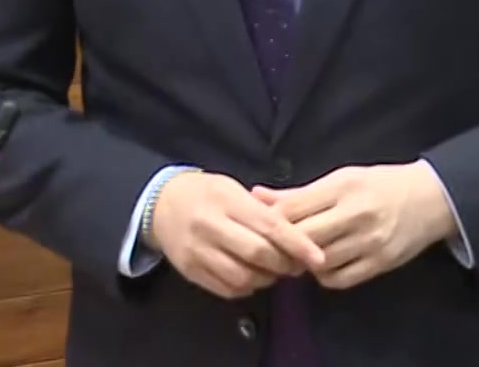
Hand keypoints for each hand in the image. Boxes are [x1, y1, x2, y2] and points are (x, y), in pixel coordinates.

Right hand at [147, 170, 326, 299]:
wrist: (160, 204)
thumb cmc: (206, 193)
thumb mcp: (233, 189)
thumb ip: (263, 210)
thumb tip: (298, 235)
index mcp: (227, 201)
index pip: (269, 226)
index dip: (297, 244)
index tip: (317, 257)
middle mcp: (211, 226)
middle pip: (257, 254)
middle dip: (284, 264)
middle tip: (297, 265)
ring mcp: (198, 251)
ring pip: (242, 276)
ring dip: (266, 279)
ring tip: (274, 271)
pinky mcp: (189, 270)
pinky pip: (226, 289)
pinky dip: (246, 287)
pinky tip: (253, 277)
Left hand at [252, 161, 457, 289]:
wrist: (431, 198)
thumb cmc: (381, 184)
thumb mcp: (342, 178)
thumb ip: (299, 193)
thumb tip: (256, 195)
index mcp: (343, 186)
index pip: (293, 208)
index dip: (270, 220)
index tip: (261, 226)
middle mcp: (356, 214)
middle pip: (302, 237)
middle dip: (283, 245)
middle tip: (274, 247)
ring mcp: (369, 241)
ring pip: (319, 262)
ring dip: (303, 262)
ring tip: (300, 255)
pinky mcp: (380, 263)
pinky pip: (339, 279)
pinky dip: (324, 276)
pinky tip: (323, 265)